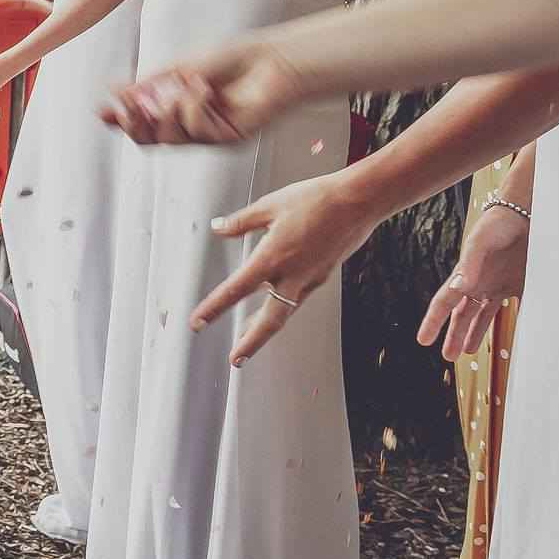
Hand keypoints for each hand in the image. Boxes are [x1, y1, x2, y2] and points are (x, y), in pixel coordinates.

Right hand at [101, 40, 304, 145]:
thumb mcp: (178, 66)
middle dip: (133, 122)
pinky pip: (196, 132)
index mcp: (173, 104)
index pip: (139, 121)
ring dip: (170, 109)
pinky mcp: (225, 140)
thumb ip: (148, 83)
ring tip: (184, 84)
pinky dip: (194, 108)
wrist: (269, 60)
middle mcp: (187, 123)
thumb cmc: (229, 58)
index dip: (119, 120)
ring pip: (168, 138)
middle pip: (147, 140)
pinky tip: (204, 89)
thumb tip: (116, 90)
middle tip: (130, 103)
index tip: (102, 110)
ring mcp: (206, 134)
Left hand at [188, 171, 376, 364]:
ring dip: (265, 328)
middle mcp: (294, 274)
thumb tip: (219, 228)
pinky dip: (283, 307)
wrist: (359, 201)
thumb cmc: (317, 199)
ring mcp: (311, 277)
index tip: (198, 322)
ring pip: (286, 312)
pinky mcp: (323, 274)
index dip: (215, 308)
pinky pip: (299, 298)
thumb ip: (241, 222)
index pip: (237, 289)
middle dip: (251, 342)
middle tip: (235, 359)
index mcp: (274, 256)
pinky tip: (276, 304)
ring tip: (248, 339)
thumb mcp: (270, 205)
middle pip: (270, 319)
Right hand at [417, 201, 528, 359]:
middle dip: (453, 335)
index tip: (423, 340)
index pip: (444, 303)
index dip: (433, 322)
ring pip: (481, 315)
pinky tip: (504, 333)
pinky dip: (506, 321)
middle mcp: (478, 283)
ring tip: (467, 351)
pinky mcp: (517, 284)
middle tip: (447, 356)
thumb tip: (458, 288)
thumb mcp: (481, 243)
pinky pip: (510, 308)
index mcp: (465, 275)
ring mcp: (497, 284)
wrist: (525, 215)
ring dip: (474, 333)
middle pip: (462, 314)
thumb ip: (469, 265)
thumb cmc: (497, 224)